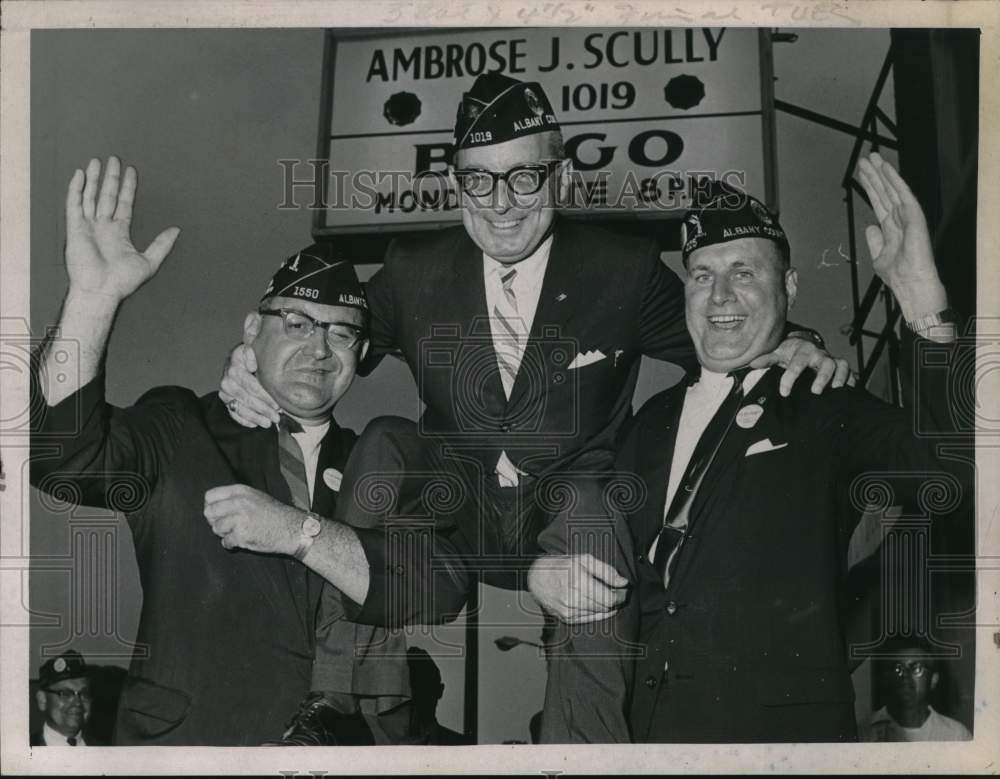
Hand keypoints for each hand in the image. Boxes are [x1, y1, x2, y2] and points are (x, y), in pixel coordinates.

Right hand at [65, 157, 178, 302]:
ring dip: (93, 179)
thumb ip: (162, 244)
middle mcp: (103, 227)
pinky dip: (76, 189)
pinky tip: (80, 174)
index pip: (123, 203)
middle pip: (106, 195)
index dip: (127, 187)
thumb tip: (177, 230)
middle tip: (114, 159)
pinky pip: (74, 204)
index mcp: (119, 232)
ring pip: (90, 196)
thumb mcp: (149, 261)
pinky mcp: (75, 228)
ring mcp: (88, 226)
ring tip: (97, 161)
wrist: (101, 291)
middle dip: (110, 177)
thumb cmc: (122, 281)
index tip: (131, 171)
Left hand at [203, 484, 301, 554]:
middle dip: (215, 521)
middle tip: (227, 526)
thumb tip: (211, 506)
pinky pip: (225, 542)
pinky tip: (242, 540)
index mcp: (240, 491)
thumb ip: (235, 499)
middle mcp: (238, 503)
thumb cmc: (274, 514)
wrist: (292, 529)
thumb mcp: (255, 497)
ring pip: (216, 528)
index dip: (211, 506)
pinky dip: (232, 544)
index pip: (210, 496)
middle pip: (209, 512)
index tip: (219, 513)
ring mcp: (240, 519)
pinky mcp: (242, 535)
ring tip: (238, 532)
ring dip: (224, 533)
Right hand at [218, 344, 280, 427]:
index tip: (277, 403)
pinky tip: (255, 424)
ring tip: (269, 423)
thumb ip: (254, 345)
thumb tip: (252, 358)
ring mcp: (225, 390)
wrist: (242, 359)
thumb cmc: (256, 354)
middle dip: (263, 408)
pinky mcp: (225, 400)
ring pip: (240, 407)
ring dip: (255, 417)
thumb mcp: (256, 345)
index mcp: (235, 362)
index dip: (264, 394)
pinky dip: (244, 420)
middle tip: (277, 415)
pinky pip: (233, 413)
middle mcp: (227, 377)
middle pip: (247, 397)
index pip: (251, 383)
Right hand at [527, 553, 628, 623]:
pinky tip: (595, 603)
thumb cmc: (562, 566)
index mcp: (579, 582)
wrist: (537, 578)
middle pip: (605, 607)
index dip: (621, 596)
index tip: (624, 590)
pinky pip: (589, 619)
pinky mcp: (567, 618)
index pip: (609, 599)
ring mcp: (569, 611)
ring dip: (605, 606)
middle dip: (614, 600)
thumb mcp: (584, 560)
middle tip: (615, 591)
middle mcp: (574, 599)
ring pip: (598, 614)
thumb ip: (606, 571)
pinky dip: (596, 612)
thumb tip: (623, 583)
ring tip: (603, 594)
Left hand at [750, 337, 850, 395]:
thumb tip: (752, 363)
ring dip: (839, 377)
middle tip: (815, 391)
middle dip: (821, 377)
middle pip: (825, 363)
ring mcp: (831, 359)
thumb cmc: (790, 351)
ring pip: (840, 365)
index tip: (784, 392)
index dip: (790, 378)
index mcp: (802, 351)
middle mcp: (819, 354)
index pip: (797, 364)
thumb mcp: (778, 353)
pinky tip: (849, 389)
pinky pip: (850, 371)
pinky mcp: (840, 366)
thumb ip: (767, 358)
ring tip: (835, 389)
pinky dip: (851, 379)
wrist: (805, 343)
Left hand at [855, 152, 946, 319]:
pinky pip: (904, 196)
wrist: (913, 288)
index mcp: (891, 228)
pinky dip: (895, 182)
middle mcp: (900, 220)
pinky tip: (887, 170)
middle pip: (884, 193)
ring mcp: (908, 218)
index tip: (861, 173)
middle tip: (865, 157)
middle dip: (874, 176)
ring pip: (893, 190)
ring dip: (883, 173)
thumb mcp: (878, 258)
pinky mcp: (915, 219)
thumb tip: (870, 226)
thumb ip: (874, 241)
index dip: (870, 187)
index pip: (879, 202)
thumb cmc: (898, 277)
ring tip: (872, 157)